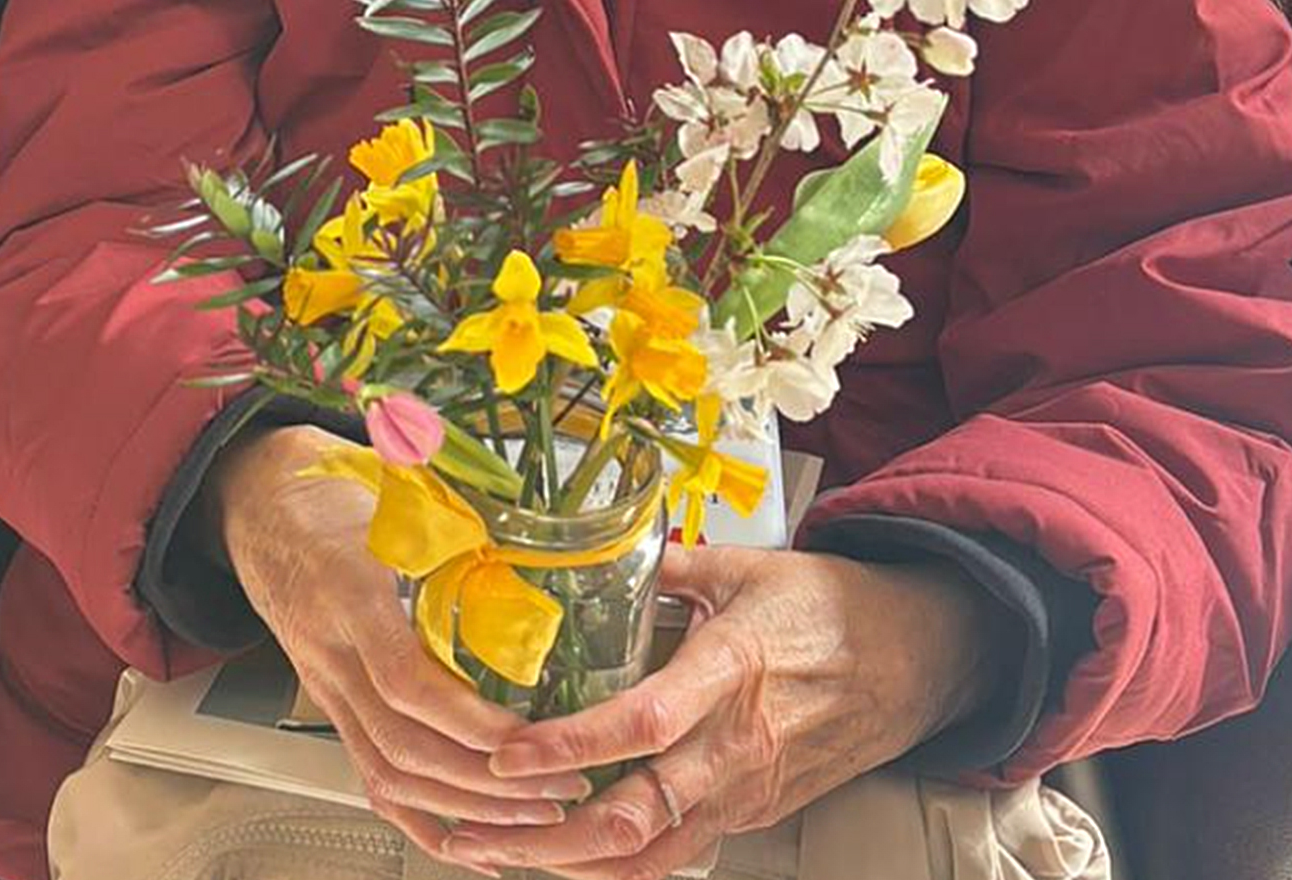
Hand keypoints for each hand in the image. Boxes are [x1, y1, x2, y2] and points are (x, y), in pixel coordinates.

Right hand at [206, 426, 597, 862]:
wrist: (255, 498)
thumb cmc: (322, 485)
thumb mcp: (385, 483)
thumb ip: (446, 511)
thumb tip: (523, 528)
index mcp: (348, 590)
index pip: (403, 679)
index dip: (467, 719)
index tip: (528, 736)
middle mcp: (331, 649)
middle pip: (401, 746)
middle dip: (486, 781)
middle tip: (558, 785)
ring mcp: (326, 683)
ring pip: (388, 773)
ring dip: (466, 807)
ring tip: (536, 812)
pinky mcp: (330, 700)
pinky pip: (368, 775)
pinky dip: (420, 820)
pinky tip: (469, 843)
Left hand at [438, 544, 1019, 879]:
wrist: (914, 657)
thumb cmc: (827, 606)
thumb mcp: (744, 568)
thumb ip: (662, 565)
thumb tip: (585, 544)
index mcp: (730, 669)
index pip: (641, 723)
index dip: (570, 745)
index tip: (507, 752)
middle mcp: (737, 746)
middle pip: (638, 815)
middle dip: (551, 836)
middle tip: (479, 832)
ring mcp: (748, 791)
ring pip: (655, 854)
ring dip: (575, 865)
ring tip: (503, 854)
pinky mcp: (755, 814)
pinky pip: (680, 853)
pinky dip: (620, 865)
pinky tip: (567, 857)